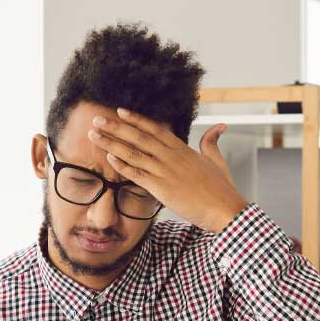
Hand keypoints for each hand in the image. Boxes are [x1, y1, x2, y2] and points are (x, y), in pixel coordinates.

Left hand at [88, 108, 248, 232]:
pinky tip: (109, 158)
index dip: (136, 119)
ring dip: (111, 143)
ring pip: (133, 153)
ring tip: (94, 134)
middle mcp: (171, 157)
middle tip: (97, 119)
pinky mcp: (162, 189)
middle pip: (139, 137)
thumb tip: (220, 126)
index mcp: (183, 149)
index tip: (119, 111)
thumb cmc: (222, 188)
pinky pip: (137, 175)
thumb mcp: (217, 160)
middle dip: (116, 127)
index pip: (155, 129)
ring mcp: (165, 172)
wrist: (225, 210)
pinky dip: (122, 166)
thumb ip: (212, 142)